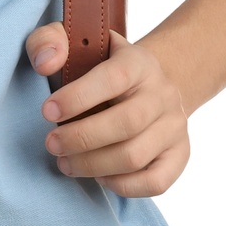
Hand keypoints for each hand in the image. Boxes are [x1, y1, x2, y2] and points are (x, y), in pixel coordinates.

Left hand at [24, 24, 189, 197]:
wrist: (148, 84)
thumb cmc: (101, 65)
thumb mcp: (77, 41)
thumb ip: (50, 40)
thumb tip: (45, 63)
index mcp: (138, 62)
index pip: (113, 77)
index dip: (78, 97)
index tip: (47, 112)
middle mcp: (163, 93)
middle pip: (125, 123)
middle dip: (81, 138)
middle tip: (51, 144)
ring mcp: (174, 125)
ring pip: (135, 156)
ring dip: (93, 165)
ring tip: (65, 163)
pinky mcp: (180, 154)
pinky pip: (155, 182)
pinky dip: (121, 185)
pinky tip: (98, 176)